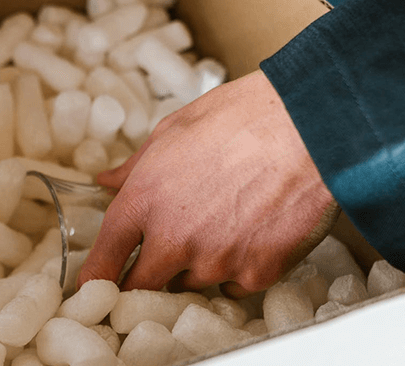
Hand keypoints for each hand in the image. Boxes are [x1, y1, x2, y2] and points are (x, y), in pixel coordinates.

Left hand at [77, 71, 338, 297]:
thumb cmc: (242, 117)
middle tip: (164, 254)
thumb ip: (135, 167)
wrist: (310, 126)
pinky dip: (239, 268)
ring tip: (223, 222)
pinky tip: (252, 232)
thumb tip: (107, 181)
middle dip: (146, 276)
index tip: (94, 286)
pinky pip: (235, 285)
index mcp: (143, 201)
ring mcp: (216, 261)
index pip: (103, 260)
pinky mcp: (256, 273)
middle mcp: (174, 239)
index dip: (95, 278)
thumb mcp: (173, 130)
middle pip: (141, 286)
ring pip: (192, 283)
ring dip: (197, 265)